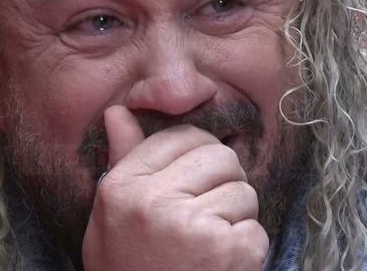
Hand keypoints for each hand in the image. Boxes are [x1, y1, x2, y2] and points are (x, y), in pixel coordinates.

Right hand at [82, 105, 268, 270]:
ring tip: (207, 246)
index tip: (190, 184)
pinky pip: (256, 230)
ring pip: (243, 192)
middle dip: (222, 183)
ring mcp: (191, 225)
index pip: (181, 137)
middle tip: (203, 216)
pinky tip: (219, 266)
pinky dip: (246, 250)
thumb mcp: (110, 215)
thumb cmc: (127, 267)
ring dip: (235, 219)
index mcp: (123, 185)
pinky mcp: (225, 252)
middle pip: (220, 156)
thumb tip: (118, 112)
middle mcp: (154, 200)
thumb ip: (122, 160)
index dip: (196, 158)